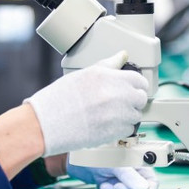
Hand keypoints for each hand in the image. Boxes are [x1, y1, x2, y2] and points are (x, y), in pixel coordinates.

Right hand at [25, 50, 148, 156]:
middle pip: (141, 98)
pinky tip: (105, 124)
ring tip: (107, 114)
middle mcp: (117, 95)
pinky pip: (129, 129)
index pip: (140, 80)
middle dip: (133, 100)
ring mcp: (118, 115)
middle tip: (118, 102)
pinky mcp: (115, 132)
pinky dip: (120, 128)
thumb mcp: (85, 74)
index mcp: (110, 77)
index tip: (130, 88)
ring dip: (127, 115)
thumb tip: (122, 56)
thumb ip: (108, 65)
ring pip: (136, 115)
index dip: (135, 84)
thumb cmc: (60, 98)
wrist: (47, 122)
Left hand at [67, 162, 159, 188]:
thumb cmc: (94, 152)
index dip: (149, 187)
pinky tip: (103, 185)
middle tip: (119, 188)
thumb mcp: (115, 164)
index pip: (151, 178)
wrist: (73, 158)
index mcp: (136, 160)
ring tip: (109, 186)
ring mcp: (120, 177)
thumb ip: (129, 176)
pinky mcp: (111, 183)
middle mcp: (130, 169)